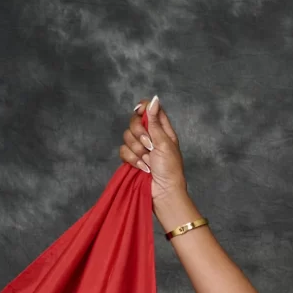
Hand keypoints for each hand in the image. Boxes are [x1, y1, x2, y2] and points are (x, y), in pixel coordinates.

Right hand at [120, 96, 199, 232]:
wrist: (163, 192)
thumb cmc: (170, 169)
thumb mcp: (164, 142)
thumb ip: (155, 121)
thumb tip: (154, 99)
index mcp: (162, 129)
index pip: (149, 109)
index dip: (143, 108)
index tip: (139, 111)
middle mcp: (150, 136)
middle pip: (134, 121)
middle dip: (139, 134)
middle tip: (150, 146)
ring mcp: (140, 147)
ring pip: (126, 137)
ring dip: (137, 150)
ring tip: (148, 162)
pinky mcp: (132, 158)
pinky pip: (123, 151)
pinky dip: (132, 160)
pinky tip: (143, 168)